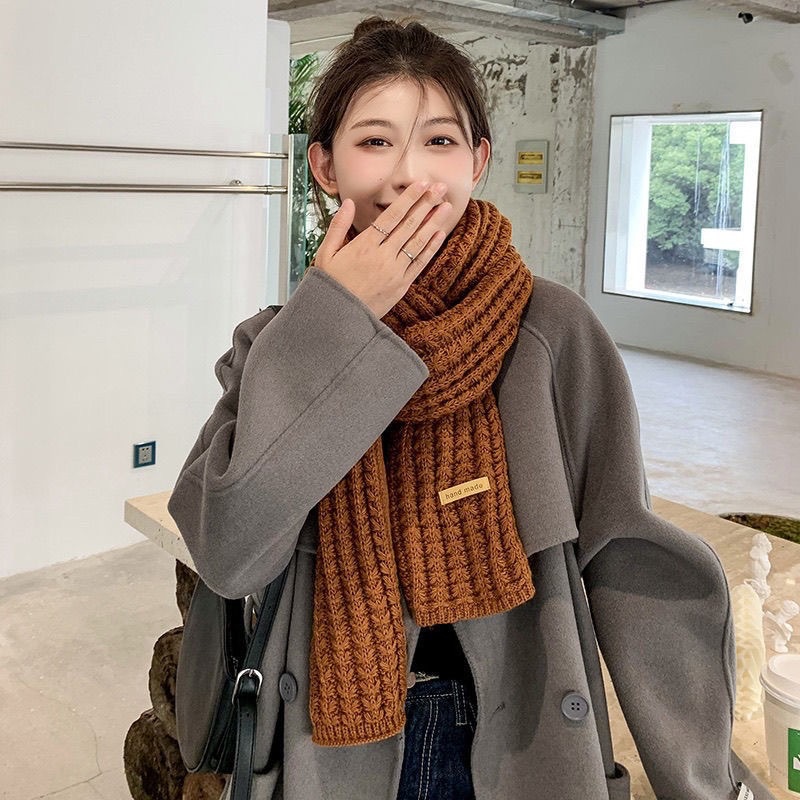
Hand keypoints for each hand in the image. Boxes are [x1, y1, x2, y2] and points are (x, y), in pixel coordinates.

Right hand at [313, 181, 451, 317]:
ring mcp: (394, 271)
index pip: (391, 216)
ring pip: (418, 242)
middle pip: (409, 225)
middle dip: (426, 204)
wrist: (338, 318)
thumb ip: (338, 227)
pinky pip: (419, 263)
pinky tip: (439, 233)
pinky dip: (431, 247)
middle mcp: (382, 256)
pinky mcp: (402, 285)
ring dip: (434, 222)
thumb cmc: (330, 285)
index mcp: (364, 246)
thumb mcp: (325, 254)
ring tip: (446, 206)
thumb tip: (349, 204)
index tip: (421, 185)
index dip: (408, 199)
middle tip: (440, 188)